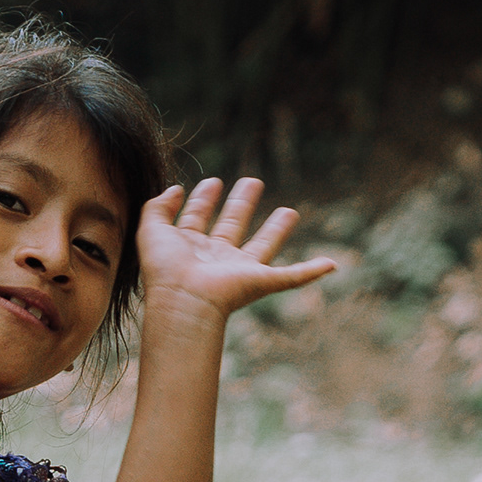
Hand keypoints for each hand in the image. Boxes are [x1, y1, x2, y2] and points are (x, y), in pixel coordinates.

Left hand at [138, 176, 335, 323]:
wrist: (184, 300)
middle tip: (252, 181)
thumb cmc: (165, 269)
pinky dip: (312, 272)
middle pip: (232, 226)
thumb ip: (158, 206)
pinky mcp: (261, 281)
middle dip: (241, 204)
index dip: (202, 200)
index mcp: (189, 247)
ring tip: (290, 211)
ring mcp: (239, 271)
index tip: (211, 182)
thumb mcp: (151, 230)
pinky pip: (293, 277)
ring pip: (263, 246)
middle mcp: (215, 259)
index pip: (197, 218)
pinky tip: (331, 264)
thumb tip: (176, 188)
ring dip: (277, 230)